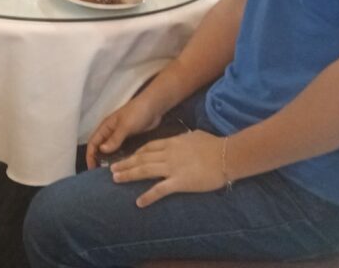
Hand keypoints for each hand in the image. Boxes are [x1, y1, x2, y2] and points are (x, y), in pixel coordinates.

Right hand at [85, 97, 161, 169]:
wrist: (155, 106)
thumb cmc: (137, 113)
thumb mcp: (125, 126)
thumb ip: (114, 139)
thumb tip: (101, 150)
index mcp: (106, 127)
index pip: (93, 142)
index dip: (90, 155)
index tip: (92, 169)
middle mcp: (111, 132)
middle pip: (100, 148)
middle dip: (98, 160)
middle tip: (101, 175)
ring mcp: (121, 136)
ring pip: (111, 150)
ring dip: (109, 160)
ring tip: (112, 174)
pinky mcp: (130, 139)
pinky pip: (121, 150)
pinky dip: (120, 158)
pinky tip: (124, 167)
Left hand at [110, 130, 225, 206]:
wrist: (226, 155)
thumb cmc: (214, 144)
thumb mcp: (195, 136)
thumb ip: (185, 138)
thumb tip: (182, 138)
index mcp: (172, 142)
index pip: (148, 147)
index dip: (135, 153)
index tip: (127, 158)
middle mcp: (168, 154)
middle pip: (141, 158)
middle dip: (125, 164)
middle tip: (112, 170)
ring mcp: (172, 168)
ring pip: (145, 171)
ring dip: (129, 175)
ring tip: (116, 179)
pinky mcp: (179, 182)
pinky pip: (160, 190)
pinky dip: (148, 196)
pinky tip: (139, 202)